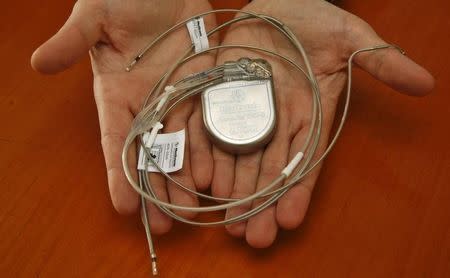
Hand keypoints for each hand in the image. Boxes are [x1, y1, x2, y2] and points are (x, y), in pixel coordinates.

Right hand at [31, 0, 216, 233]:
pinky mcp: (204, 86)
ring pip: (182, 146)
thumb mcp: (95, 15)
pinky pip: (208, 123)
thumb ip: (73, 40)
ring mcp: (178, 98)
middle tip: (163, 225)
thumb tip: (39, 64)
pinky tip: (214, 176)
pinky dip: (211, 150)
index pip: (116, 141)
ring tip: (191, 212)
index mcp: (117, 93)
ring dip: (185, 180)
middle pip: (151, 153)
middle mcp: (148, 103)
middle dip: (155, 190)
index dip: (118, 174)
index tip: (123, 206)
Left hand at [211, 0, 433, 247]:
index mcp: (309, 115)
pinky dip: (206, 156)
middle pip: (268, 171)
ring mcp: (246, 111)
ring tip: (228, 225)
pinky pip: (210, 130)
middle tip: (253, 238)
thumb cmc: (314, 19)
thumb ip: (380, 60)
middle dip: (261, 205)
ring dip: (233, 192)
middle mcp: (277, 122)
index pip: (305, 160)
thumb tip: (425, 83)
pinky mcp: (219, 96)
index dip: (297, 191)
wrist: (275, 3)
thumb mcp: (350, 36)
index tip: (290, 220)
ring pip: (238, 159)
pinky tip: (204, 184)